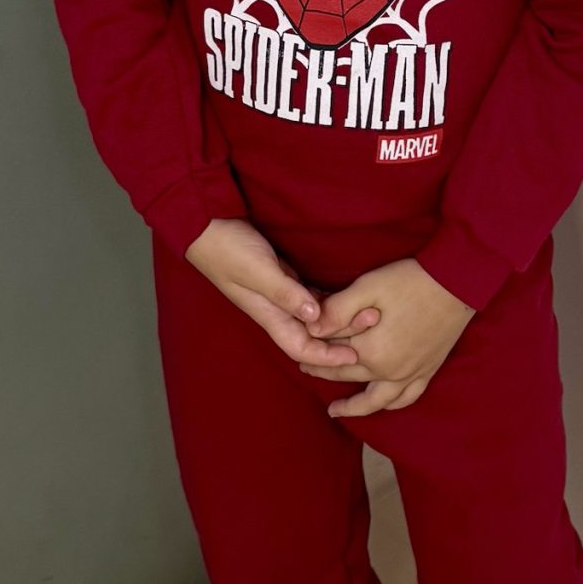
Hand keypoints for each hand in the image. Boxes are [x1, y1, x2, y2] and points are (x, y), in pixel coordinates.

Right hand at [185, 219, 378, 368]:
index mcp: (269, 315)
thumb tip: (314, 317)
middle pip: (314, 335)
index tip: (355, 355)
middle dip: (343, 335)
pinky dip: (331, 300)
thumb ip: (285, 293)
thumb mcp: (258, 271)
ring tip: (370, 310)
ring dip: (341, 317)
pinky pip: (313, 297)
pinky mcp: (285, 278)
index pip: (302, 348)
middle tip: (374, 320)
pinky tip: (351, 296)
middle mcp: (278, 310)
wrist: (208, 226)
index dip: (327, 357)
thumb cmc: (228, 249)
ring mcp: (282, 295)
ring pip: (316, 317)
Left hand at [302, 259, 472, 416]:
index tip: (301, 338)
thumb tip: (311, 329)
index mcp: (370, 350)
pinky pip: (406, 398)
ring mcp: (410, 374)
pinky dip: (390, 405)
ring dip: (353, 407)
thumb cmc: (409, 281)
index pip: (332, 350)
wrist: (456, 283)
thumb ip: (336, 310)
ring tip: (336, 410)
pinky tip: (382, 405)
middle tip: (305, 367)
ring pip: (374, 401)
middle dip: (322, 370)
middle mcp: (388, 370)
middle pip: (346, 374)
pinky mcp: (427, 371)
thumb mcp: (367, 287)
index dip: (315, 341)